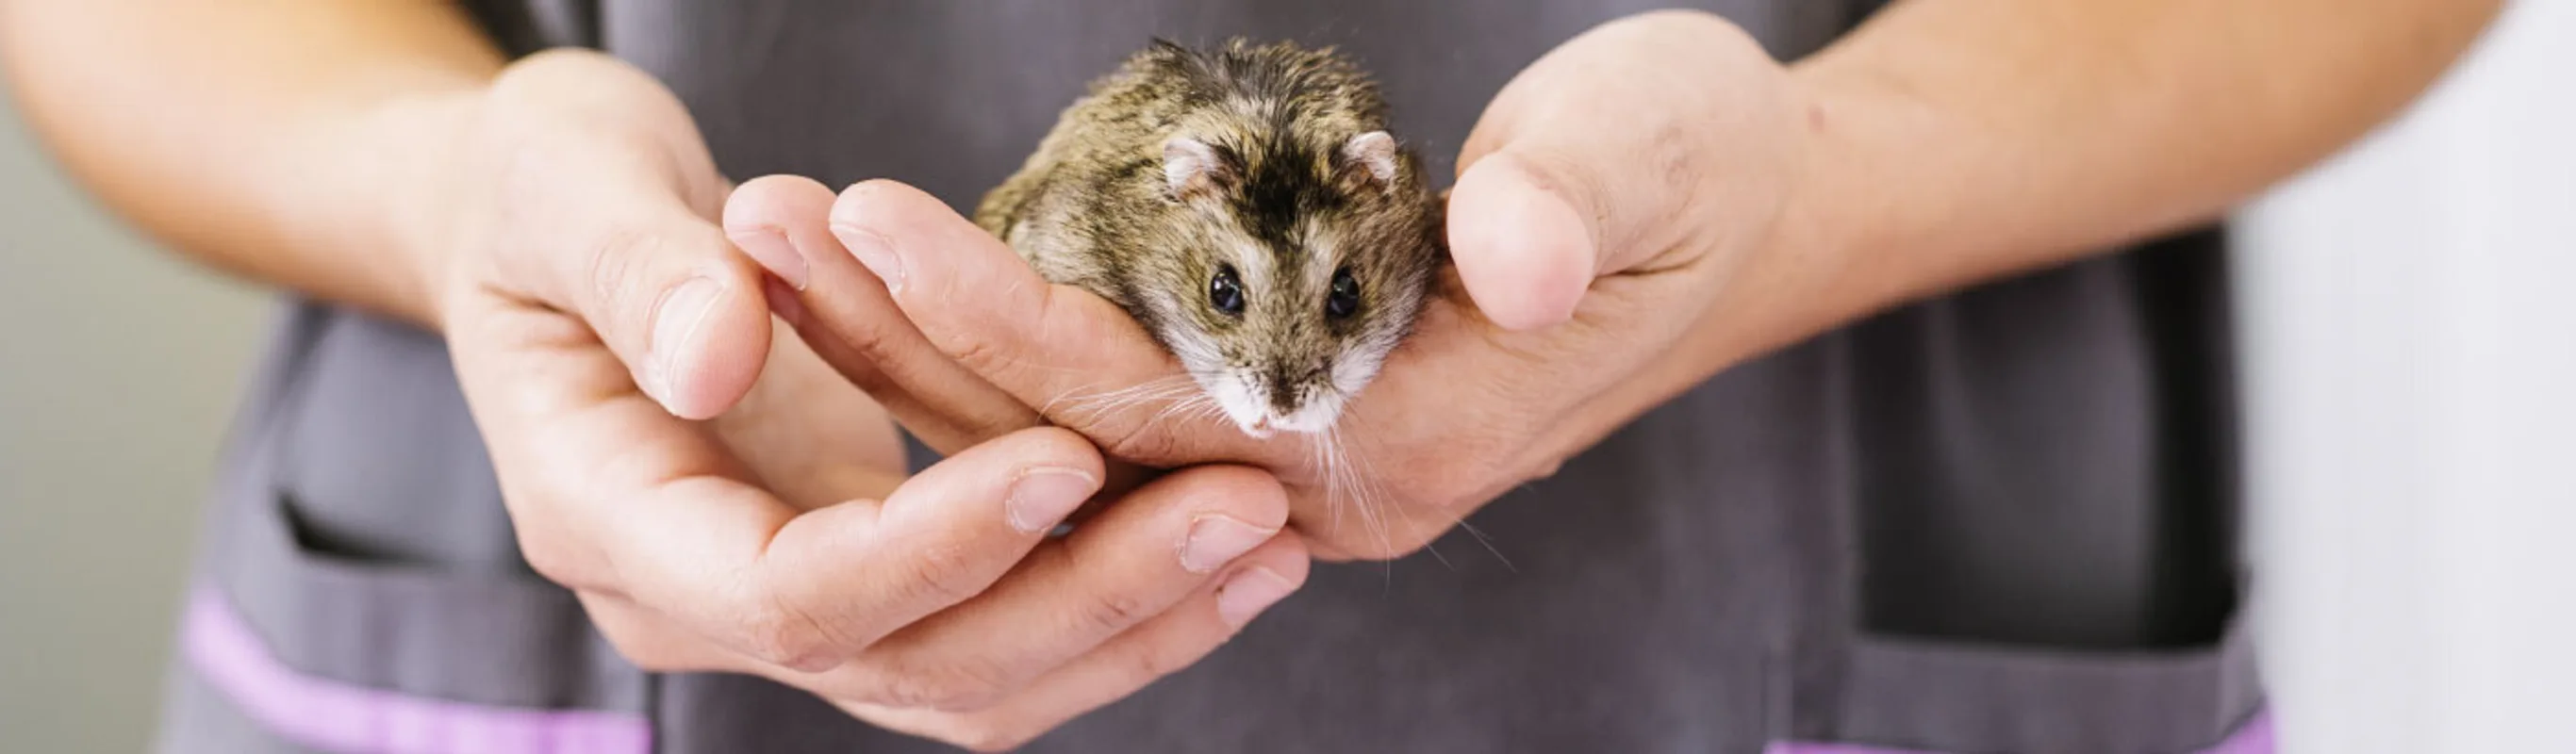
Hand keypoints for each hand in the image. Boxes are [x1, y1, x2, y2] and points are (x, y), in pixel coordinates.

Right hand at [418, 49, 1308, 749]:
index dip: (940, 540)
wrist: (538, 228)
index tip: (1071, 452)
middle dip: (1086, 593)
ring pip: (974, 679)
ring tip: (1267, 542)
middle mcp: (700, 598)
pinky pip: (994, 632)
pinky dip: (1109, 604)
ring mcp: (784, 603)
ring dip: (1130, 621)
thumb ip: (639, 272)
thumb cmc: (537, 188)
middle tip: (1241, 508)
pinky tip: (1222, 548)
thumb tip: (719, 353)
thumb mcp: (562, 186)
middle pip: (915, 661)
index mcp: (612, 519)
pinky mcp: (861, 576)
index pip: (796, 590)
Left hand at [731, 10, 1837, 559]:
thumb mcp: (1664, 150)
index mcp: (1404, 441)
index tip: (866, 218)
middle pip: (1070, 435)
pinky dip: (982, 339)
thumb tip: (1525, 250)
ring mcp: (1293, 462)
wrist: (1737, 222)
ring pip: (1065, 426)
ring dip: (912, 340)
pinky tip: (874, 282)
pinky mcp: (1272, 414)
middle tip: (751, 221)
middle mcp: (1325, 484)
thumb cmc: (1701, 171)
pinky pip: (1098, 400)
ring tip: (774, 233)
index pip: (1156, 404)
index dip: (1004, 317)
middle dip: (904, 334)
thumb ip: (1588, 199)